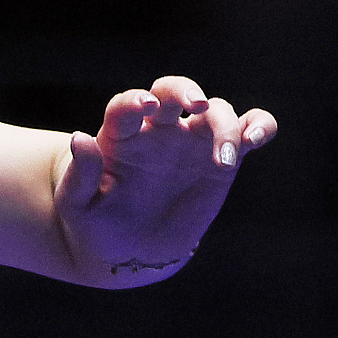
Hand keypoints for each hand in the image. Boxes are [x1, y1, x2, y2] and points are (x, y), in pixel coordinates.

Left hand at [55, 76, 276, 279]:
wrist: (130, 248)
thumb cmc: (96, 223)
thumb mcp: (77, 205)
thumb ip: (80, 174)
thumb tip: (80, 138)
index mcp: (119, 136)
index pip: (125, 105)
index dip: (135, 99)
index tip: (146, 106)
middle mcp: (156, 130)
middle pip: (171, 90)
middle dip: (185, 89)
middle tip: (198, 105)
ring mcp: (191, 141)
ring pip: (216, 110)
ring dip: (225, 126)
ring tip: (223, 163)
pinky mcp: (221, 157)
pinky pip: (248, 128)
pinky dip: (260, 125)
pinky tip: (256, 139)